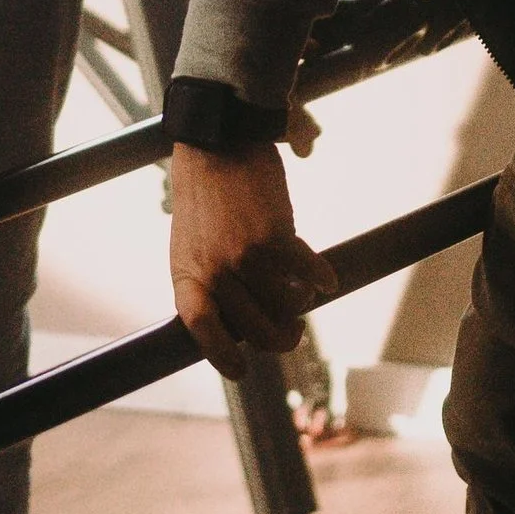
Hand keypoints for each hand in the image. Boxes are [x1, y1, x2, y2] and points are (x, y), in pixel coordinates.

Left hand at [169, 142, 338, 373]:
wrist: (217, 143)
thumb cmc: (204, 195)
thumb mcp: (190, 242)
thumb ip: (208, 280)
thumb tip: (238, 320)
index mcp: (187, 274)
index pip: (201, 330)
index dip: (222, 356)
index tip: (242, 370)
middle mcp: (215, 271)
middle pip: (257, 329)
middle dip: (281, 338)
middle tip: (292, 332)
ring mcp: (245, 256)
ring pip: (286, 306)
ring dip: (301, 305)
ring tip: (303, 294)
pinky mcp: (275, 237)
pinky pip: (308, 275)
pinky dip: (322, 279)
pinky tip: (327, 279)